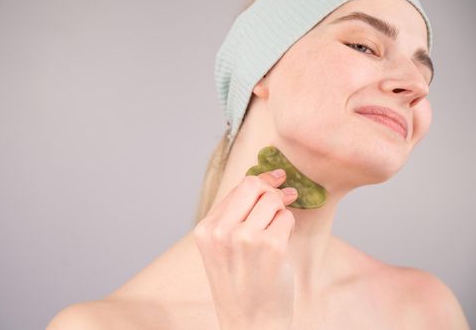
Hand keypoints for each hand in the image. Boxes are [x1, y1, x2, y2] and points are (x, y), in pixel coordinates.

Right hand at [193, 169, 297, 329]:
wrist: (249, 323)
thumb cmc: (239, 285)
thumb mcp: (222, 248)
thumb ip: (235, 215)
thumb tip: (265, 180)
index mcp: (206, 230)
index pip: (237, 188)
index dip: (261, 180)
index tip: (276, 177)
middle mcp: (221, 231)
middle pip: (254, 186)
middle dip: (273, 190)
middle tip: (286, 196)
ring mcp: (245, 238)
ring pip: (273, 201)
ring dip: (281, 212)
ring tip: (276, 233)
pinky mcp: (271, 247)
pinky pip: (286, 219)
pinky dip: (288, 228)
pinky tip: (280, 245)